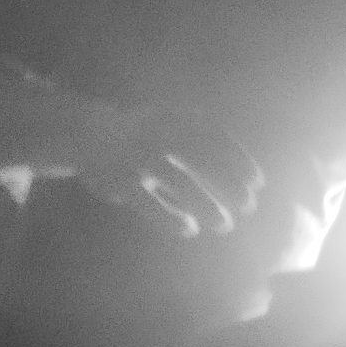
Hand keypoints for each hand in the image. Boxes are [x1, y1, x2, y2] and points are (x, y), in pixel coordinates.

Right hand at [85, 105, 264, 239]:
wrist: (87, 132)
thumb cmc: (142, 131)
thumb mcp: (170, 122)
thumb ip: (199, 138)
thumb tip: (242, 173)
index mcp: (174, 117)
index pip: (216, 137)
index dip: (240, 159)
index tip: (258, 182)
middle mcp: (158, 133)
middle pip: (203, 160)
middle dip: (229, 184)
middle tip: (249, 206)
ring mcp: (139, 157)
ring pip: (181, 183)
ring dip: (207, 206)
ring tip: (225, 225)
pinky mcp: (121, 182)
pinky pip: (152, 204)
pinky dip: (173, 218)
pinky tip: (190, 229)